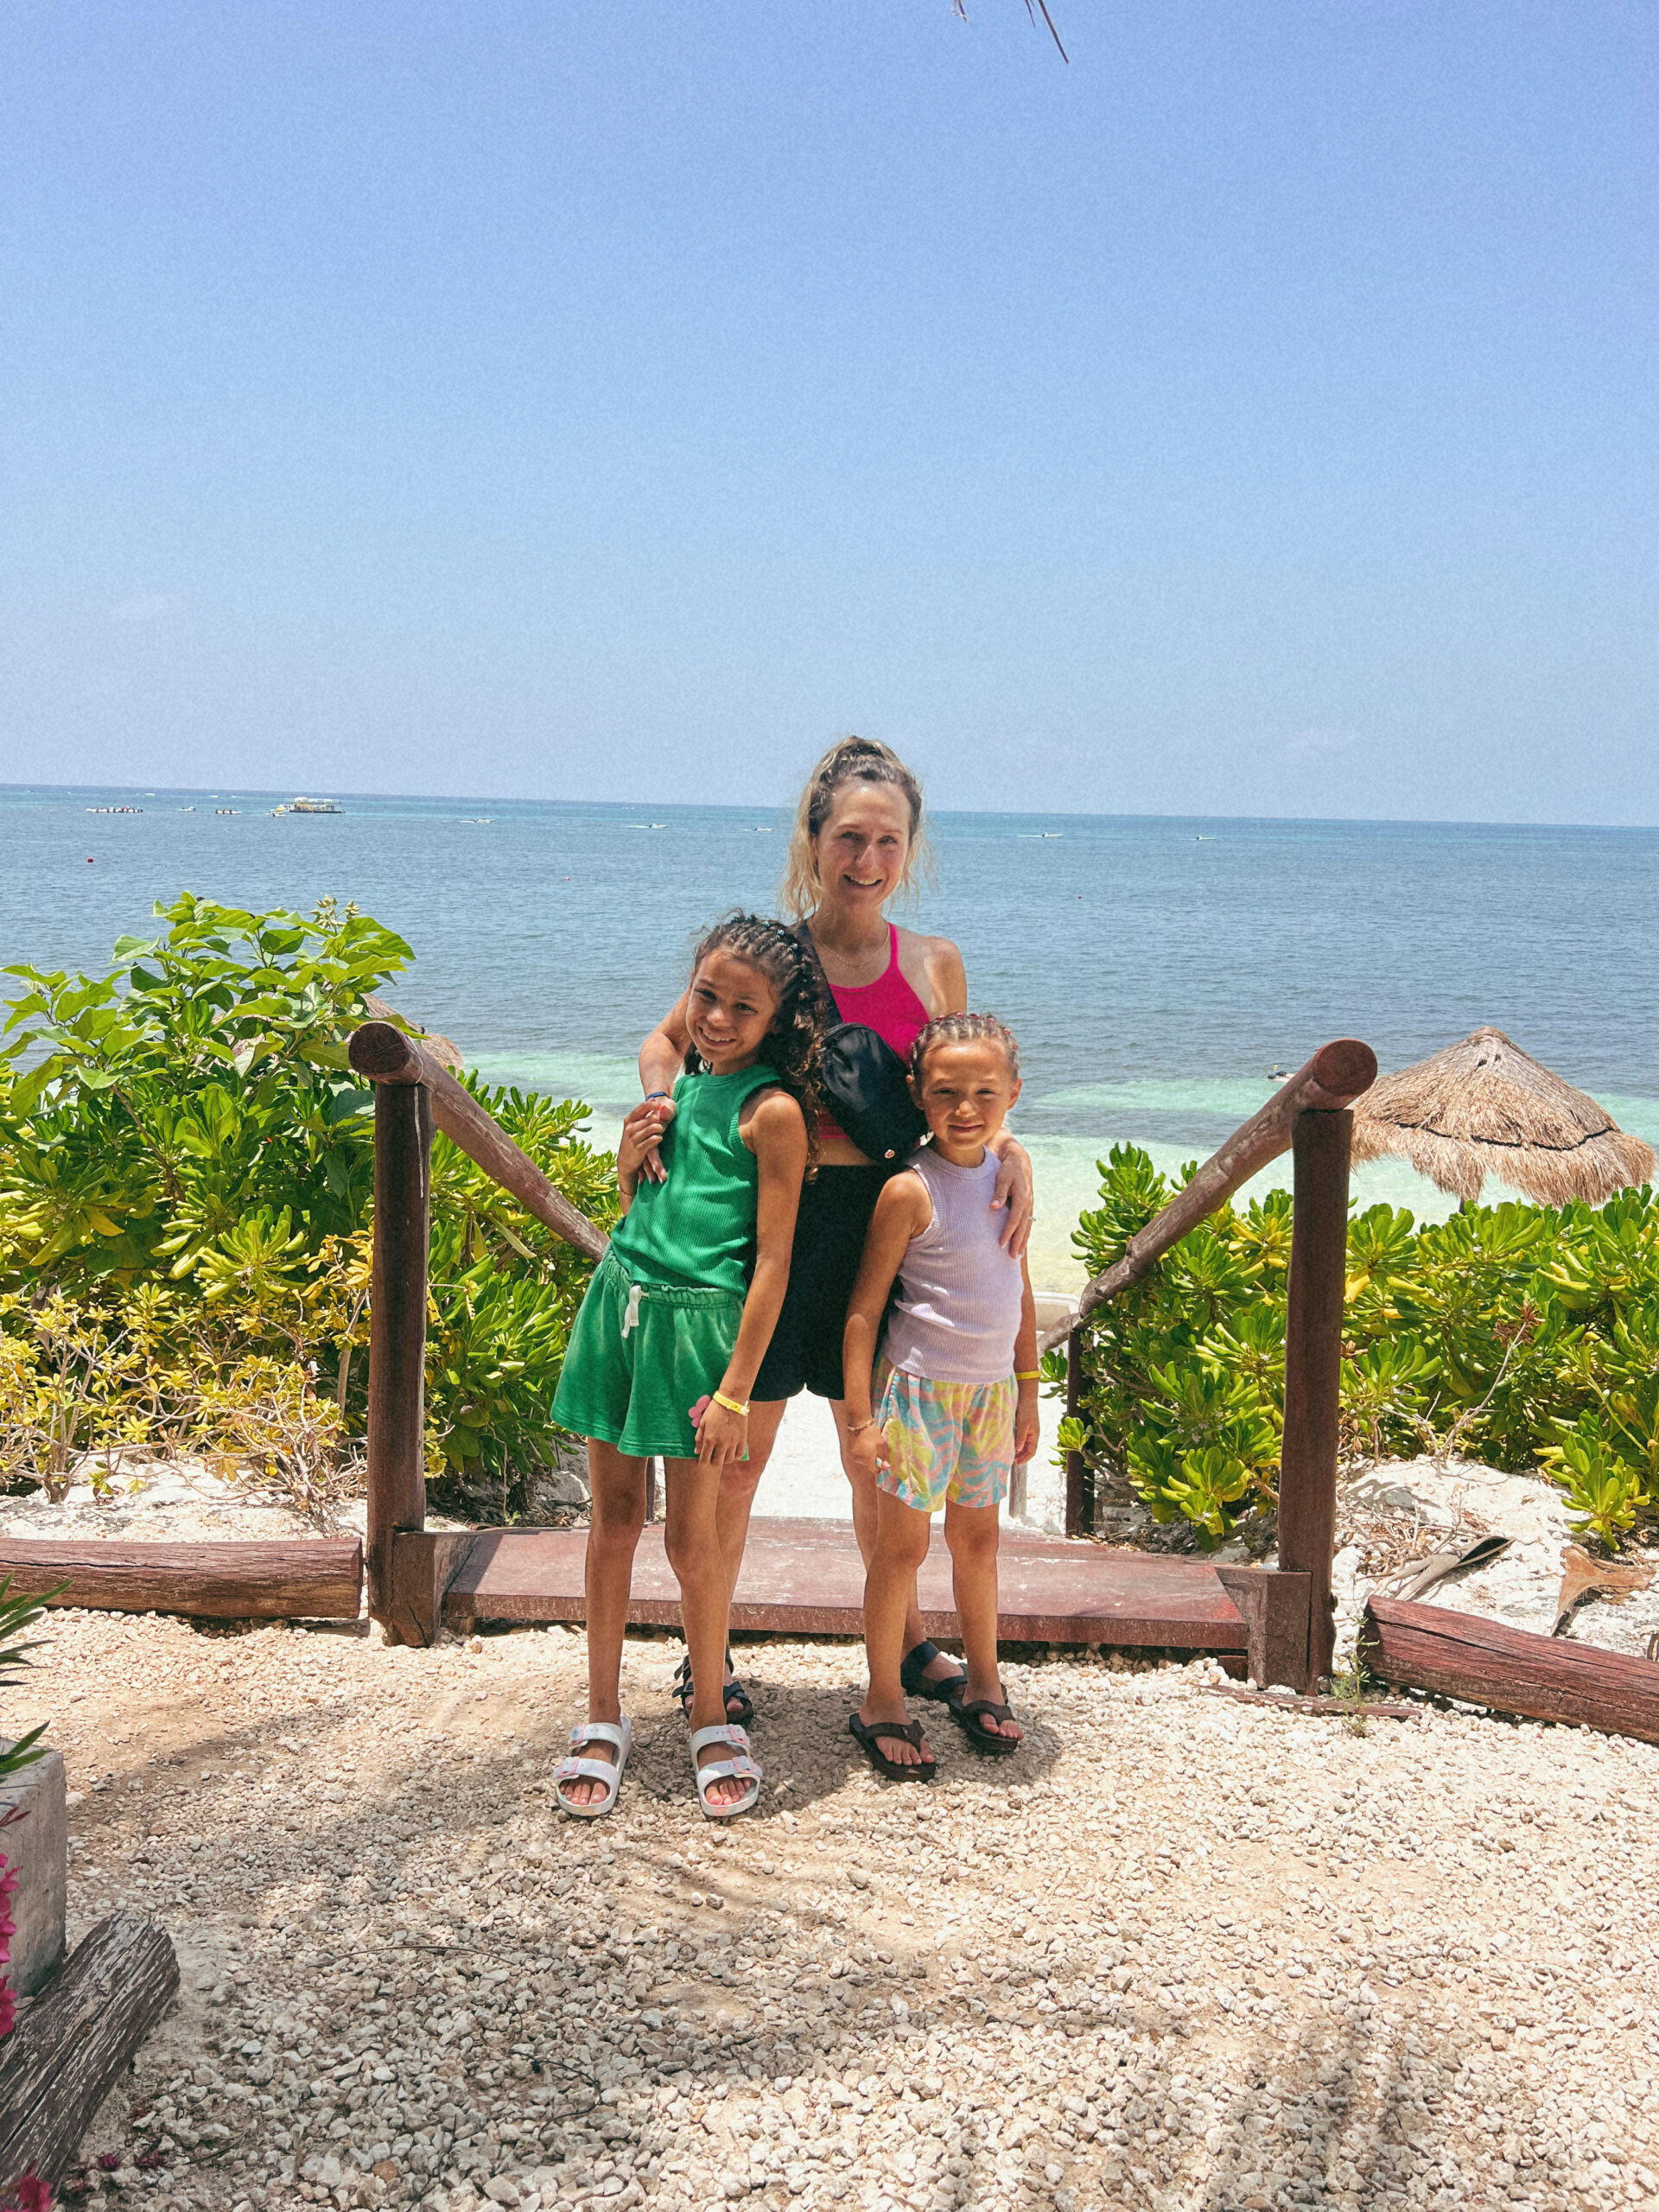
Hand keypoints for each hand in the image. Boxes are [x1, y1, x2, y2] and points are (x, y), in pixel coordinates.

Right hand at [620, 1096, 674, 1185]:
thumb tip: (655, 1100)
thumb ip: (644, 1114)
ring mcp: (633, 1138)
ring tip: (660, 1131)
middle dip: (660, 1120)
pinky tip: (658, 1139)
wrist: (626, 1160)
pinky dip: (658, 1138)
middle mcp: (630, 1128)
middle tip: (661, 1124)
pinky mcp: (639, 1148)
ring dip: (660, 1129)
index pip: (642, 1107)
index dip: (653, 1105)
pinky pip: (653, 1140)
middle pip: (651, 1118)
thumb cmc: (633, 1140)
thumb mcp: (635, 1126)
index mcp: (629, 1120)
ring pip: (653, 1128)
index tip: (660, 1106)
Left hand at [695, 1398, 746, 1467]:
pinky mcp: (742, 1439)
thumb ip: (699, 1438)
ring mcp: (733, 1442)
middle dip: (712, 1462)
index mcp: (709, 1438)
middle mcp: (721, 1443)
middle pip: (717, 1462)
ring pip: (728, 1460)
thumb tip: (697, 1452)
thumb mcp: (703, 1422)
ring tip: (722, 1454)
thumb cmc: (714, 1409)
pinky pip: (739, 1454)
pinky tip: (731, 1452)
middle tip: (712, 1457)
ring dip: (723, 1459)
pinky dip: (734, 1456)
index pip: (704, 1459)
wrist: (732, 1400)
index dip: (702, 1464)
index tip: (702, 1464)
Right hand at [846, 1420, 887, 1484]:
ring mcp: (853, 1455)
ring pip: (862, 1459)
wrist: (858, 1423)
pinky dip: (861, 1451)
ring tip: (868, 1444)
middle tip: (875, 1449)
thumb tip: (886, 1466)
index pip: (874, 1470)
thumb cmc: (871, 1433)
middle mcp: (859, 1459)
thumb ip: (883, 1456)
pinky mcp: (849, 1450)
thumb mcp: (881, 1444)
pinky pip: (857, 1454)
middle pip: (868, 1464)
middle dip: (872, 1459)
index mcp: (868, 1459)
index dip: (879, 1468)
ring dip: (866, 1455)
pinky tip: (863, 1443)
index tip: (881, 1464)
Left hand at [990, 1139, 1033, 1258]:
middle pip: (1023, 1227)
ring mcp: (1030, 1204)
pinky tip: (1021, 1242)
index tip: (1001, 1244)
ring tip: (1018, 1255)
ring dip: (1023, 1241)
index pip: (1014, 1220)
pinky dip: (1024, 1233)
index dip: (1008, 1233)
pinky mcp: (1028, 1204)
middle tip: (1013, 1257)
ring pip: (1027, 1226)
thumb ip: (999, 1192)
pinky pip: (1027, 1222)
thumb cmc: (1008, 1168)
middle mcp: (1028, 1203)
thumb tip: (994, 1207)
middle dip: (1018, 1242)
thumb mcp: (1002, 1177)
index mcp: (1023, 1198)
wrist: (1018, 1159)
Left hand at [1013, 1382, 1039, 1465]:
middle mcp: (1032, 1434)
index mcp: (1035, 1435)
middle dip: (1021, 1456)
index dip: (1025, 1458)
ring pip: (1024, 1444)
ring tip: (1010, 1454)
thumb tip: (1017, 1450)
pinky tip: (1009, 1444)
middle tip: (1011, 1460)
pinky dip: (1016, 1443)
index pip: (1031, 1451)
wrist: (1026, 1396)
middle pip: (1028, 1449)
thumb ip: (1020, 1437)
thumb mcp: (1022, 1424)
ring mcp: (1028, 1430)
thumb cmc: (1026, 1410)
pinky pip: (1020, 1438)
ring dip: (1018, 1450)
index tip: (1016, 1463)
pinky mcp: (1023, 1426)